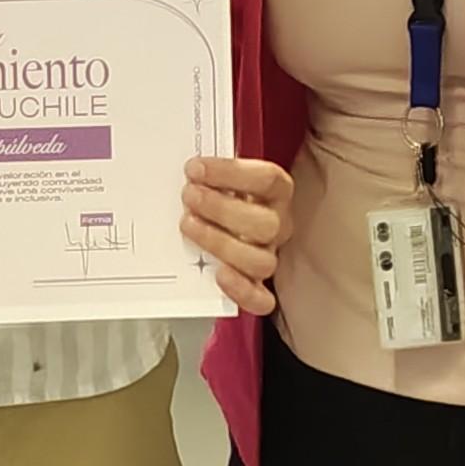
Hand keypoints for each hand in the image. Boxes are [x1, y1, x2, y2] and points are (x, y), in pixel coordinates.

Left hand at [181, 153, 292, 314]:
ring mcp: (266, 256)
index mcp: (274, 192)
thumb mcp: (215, 175)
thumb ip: (208, 171)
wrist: (212, 219)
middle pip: (265, 223)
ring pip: (261, 261)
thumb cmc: (215, 193)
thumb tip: (187, 166)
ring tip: (189, 227)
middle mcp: (276, 225)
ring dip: (222, 244)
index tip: (195, 168)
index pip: (267, 179)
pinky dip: (241, 290)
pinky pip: (261, 299)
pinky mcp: (257, 286)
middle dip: (221, 209)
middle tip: (188, 197)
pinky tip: (219, 275)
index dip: (231, 172)